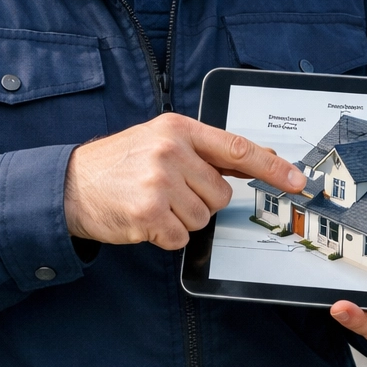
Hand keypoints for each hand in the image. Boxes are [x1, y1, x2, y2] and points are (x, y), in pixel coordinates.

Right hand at [63, 112, 304, 249]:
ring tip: (152, 203)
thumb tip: (260, 161)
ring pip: (203, 218)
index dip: (272, 167)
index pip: (237, 148)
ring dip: (181, 219)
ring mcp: (159, 183)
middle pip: (221, 194)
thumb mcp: (160, 141)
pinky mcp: (148, 214)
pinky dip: (165, 236)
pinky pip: (181, 238)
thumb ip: (206, 151)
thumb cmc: (118, 164)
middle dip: (200, 201)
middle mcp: (171, 152)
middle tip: (168, 192)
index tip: (297, 180)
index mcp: (178, 129)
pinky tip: (144, 220)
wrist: (69, 185)